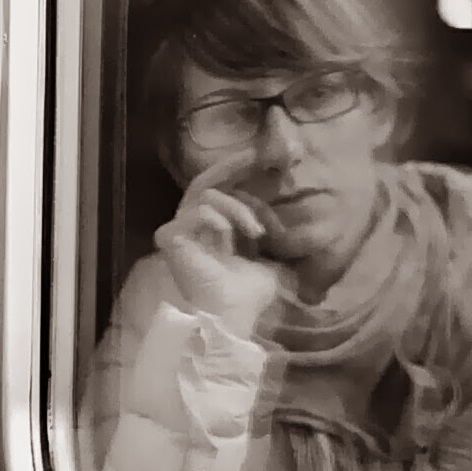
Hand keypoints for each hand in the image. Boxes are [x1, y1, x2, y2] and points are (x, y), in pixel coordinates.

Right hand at [155, 157, 277, 336]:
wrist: (233, 316)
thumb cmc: (248, 295)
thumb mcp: (270, 258)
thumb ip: (271, 238)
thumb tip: (301, 224)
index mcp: (210, 229)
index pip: (221, 189)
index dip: (240, 170)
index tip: (270, 156)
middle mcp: (190, 226)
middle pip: (205, 181)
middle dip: (234, 164)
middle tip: (262, 154)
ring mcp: (177, 231)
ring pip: (206, 195)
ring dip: (238, 208)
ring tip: (256, 232)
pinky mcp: (170, 238)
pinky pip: (197, 212)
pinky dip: (220, 220)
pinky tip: (231, 238)